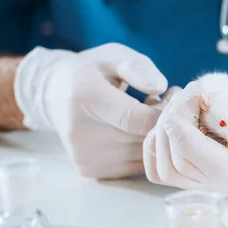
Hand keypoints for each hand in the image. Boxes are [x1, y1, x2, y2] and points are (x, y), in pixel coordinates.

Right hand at [15, 43, 168, 178]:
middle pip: (140, 138)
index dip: (164, 112)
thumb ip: (139, 68)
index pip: (136, 118)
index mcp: (84, 97)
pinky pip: (133, 166)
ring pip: (141, 155)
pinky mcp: (89, 170)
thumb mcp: (114, 56)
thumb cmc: (92, 72)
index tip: (173, 98)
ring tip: (149, 114)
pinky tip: (136, 131)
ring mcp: (83, 155)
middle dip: (163, 123)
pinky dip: (143, 150)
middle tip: (167, 103)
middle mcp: (79, 131)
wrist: (54, 94)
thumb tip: (160, 87)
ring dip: (155, 137)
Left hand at [143, 82, 227, 193]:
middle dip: (172, 127)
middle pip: (182, 168)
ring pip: (167, 172)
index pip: (214, 165)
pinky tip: (167, 123)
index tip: (177, 109)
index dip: (188, 139)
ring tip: (176, 106)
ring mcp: (210, 180)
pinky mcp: (197, 172)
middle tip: (184, 94)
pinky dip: (156, 147)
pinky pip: (162, 171)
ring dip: (161, 136)